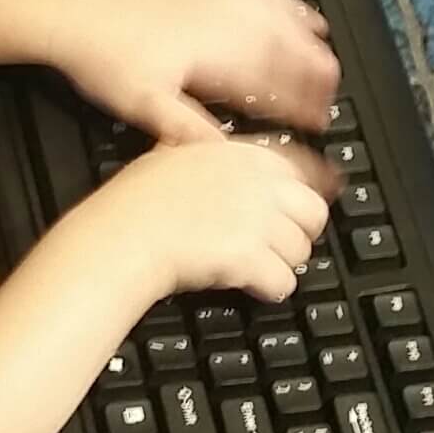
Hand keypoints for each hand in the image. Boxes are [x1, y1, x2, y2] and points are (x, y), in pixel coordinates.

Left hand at [45, 0, 338, 143]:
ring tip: (321, 43)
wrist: (72, 10)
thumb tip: (227, 156)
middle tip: (330, 89)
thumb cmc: (104, 59)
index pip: (276, 81)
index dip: (301, 104)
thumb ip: (192, 132)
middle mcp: (228, 13)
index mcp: (221, 51)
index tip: (317, 121)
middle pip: (287, 41)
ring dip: (301, 27)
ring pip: (276, 6)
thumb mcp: (147, 108)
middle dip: (313, 68)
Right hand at [53, 138, 336, 305]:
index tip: (297, 213)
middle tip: (282, 248)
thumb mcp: (167, 156)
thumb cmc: (132, 204)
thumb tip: (198, 142)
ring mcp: (258, 221)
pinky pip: (283, 282)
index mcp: (241, 155)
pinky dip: (272, 289)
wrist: (120, 239)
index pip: (299, 170)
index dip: (300, 196)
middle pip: (313, 212)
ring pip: (301, 250)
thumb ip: (197, 149)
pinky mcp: (251, 257)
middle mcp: (258, 184)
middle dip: (301, 234)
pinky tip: (255, 289)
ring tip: (261, 272)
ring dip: (284, 265)